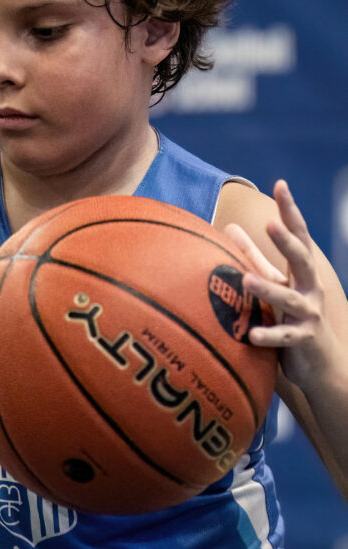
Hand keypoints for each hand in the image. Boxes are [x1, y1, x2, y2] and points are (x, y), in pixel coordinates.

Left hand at [224, 180, 336, 391]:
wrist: (319, 364)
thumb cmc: (291, 317)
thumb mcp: (275, 283)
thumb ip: (253, 257)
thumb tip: (229, 227)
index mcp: (301, 272)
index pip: (298, 235)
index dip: (290, 211)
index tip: (280, 184)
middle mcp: (310, 289)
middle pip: (301, 260)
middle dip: (287, 242)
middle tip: (270, 224)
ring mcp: (308, 314)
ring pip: (290, 298)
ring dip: (268, 289)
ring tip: (246, 280)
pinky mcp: (303, 340)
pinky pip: (285, 337)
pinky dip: (269, 335)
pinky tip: (252, 335)